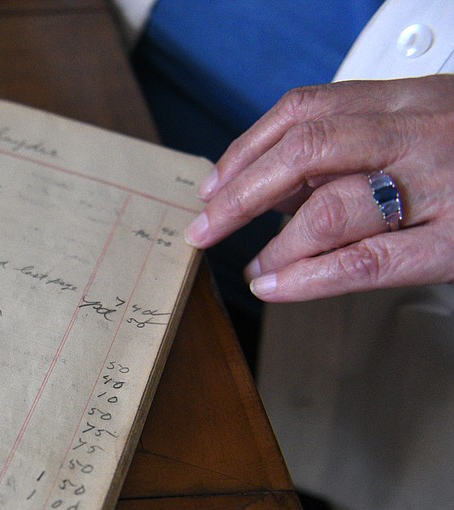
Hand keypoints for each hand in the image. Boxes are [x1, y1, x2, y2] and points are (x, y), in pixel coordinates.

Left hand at [185, 74, 453, 301]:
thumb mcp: (434, 124)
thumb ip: (366, 142)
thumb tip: (279, 183)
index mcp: (416, 98)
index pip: (308, 109)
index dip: (248, 147)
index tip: (215, 181)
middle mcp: (426, 133)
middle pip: (306, 150)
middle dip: (240, 191)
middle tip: (205, 224)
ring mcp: (445, 187)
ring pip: (330, 208)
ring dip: (273, 244)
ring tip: (253, 266)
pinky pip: (366, 261)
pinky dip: (306, 277)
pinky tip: (275, 287)